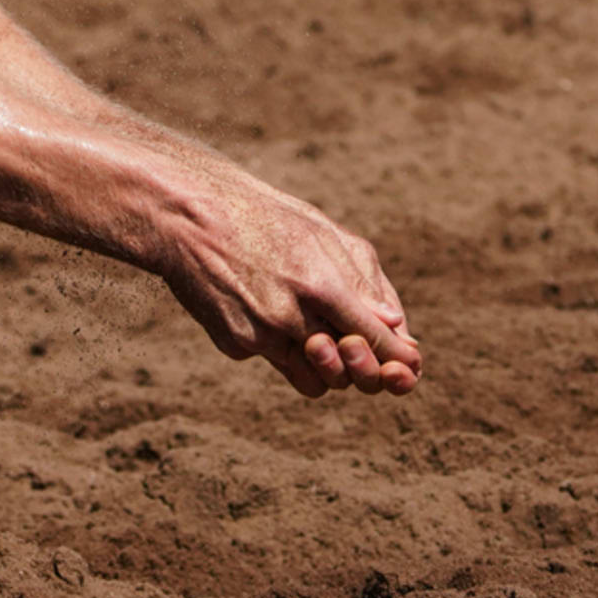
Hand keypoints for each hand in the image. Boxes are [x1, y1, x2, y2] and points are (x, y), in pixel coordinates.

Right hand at [161, 177, 422, 400]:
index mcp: (318, 283)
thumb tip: (395, 324)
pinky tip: (261, 305)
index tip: (410, 368)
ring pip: (313, 379)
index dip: (398, 359)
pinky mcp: (234, 344)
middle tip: (366, 356)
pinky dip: (279, 344)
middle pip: (347, 372)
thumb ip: (362, 278)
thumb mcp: (320, 232)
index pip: (373, 339)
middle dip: (364, 370)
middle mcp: (290, 316)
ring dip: (326, 367)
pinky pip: (274, 359)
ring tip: (319, 336)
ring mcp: (259, 335)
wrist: (186, 217)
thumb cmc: (262, 218)